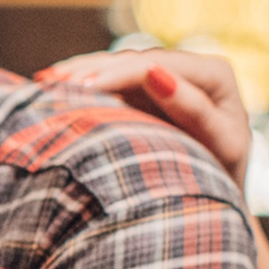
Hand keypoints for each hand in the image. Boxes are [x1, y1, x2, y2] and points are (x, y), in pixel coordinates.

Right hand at [37, 49, 251, 186]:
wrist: (217, 204)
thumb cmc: (223, 180)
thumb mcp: (218, 146)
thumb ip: (192, 109)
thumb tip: (155, 72)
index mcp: (216, 76)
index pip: (161, 66)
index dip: (121, 74)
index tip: (85, 86)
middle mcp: (190, 70)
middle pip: (135, 63)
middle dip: (94, 72)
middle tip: (54, 84)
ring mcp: (166, 80)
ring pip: (118, 68)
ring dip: (80, 74)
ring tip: (44, 82)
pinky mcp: (145, 95)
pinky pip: (110, 82)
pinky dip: (80, 83)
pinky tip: (50, 83)